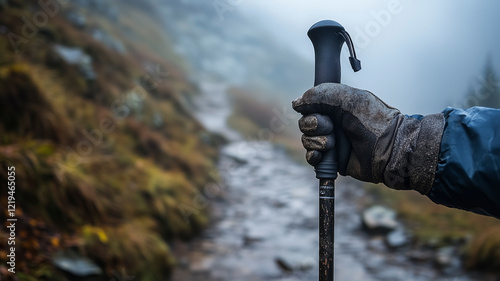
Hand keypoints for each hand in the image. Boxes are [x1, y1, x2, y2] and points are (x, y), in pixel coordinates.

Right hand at [292, 83, 444, 193]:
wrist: (388, 149)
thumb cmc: (373, 120)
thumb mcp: (348, 98)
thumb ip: (320, 94)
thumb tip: (295, 104)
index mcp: (335, 107)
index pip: (309, 106)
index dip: (310, 109)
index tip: (321, 112)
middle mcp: (332, 124)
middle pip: (305, 123)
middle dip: (314, 126)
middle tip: (331, 128)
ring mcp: (331, 142)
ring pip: (306, 140)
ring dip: (317, 142)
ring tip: (333, 144)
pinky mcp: (331, 160)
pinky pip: (311, 158)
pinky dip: (313, 156)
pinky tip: (322, 155)